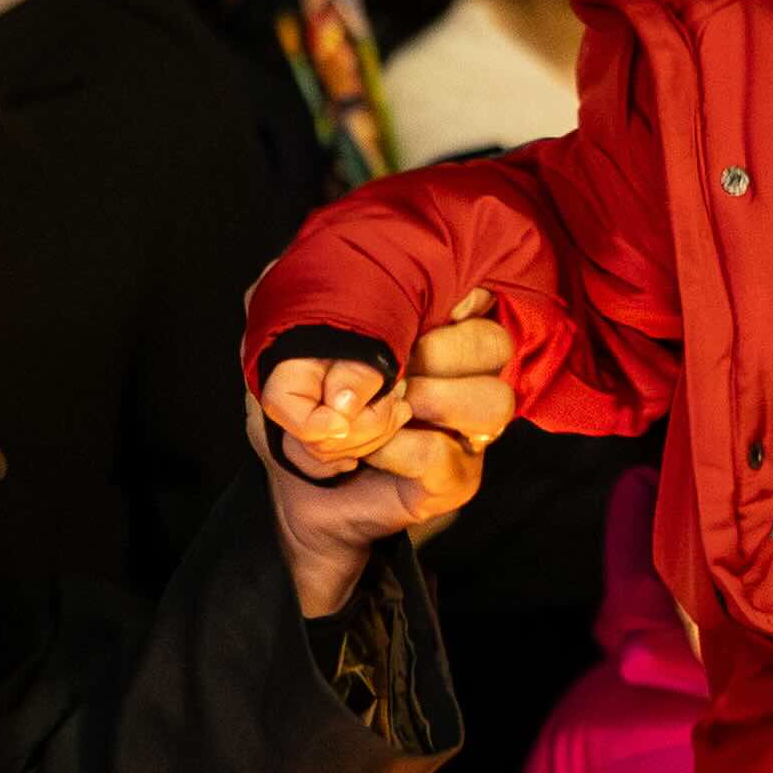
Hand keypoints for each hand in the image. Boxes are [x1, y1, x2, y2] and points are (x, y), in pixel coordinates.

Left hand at [255, 295, 511, 613]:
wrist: (298, 503)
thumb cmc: (300, 426)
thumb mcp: (282, 360)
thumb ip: (287, 311)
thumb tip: (279, 269)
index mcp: (432, 338)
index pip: (478, 298)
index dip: (455, 297)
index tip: (414, 305)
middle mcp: (463, 381)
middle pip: (493, 344)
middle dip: (434, 350)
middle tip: (385, 369)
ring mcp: (467, 434)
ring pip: (491, 399)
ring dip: (427, 399)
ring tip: (381, 411)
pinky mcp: (458, 480)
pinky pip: (442, 452)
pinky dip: (396, 448)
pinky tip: (368, 453)